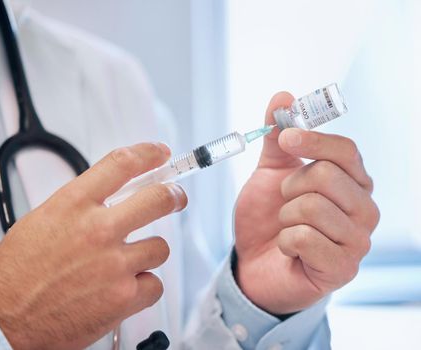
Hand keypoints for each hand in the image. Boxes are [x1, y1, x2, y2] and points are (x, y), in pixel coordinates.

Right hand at [0, 143, 186, 349]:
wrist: (2, 319)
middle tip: (175, 198)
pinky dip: (144, 287)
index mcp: (73, 205)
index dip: (148, 154)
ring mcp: (114, 264)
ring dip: (148, 253)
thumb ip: (81, 205)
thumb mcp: (43, 220)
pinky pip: (155, 284)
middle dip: (173, 196)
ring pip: (160, 247)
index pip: (122, 164)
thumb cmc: (15, 273)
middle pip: (157, 198)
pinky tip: (124, 289)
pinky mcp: (123, 297)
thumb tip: (114, 198)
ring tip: (127, 262)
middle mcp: (97, 230)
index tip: (159, 154)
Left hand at [234, 92, 378, 313]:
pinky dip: (285, 241)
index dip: (312, 140)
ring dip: (285, 216)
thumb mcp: (269, 173)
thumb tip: (283, 96)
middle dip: (290, 187)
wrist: (254, 263)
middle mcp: (363, 208)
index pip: (345, 150)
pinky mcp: (343, 268)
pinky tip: (290, 249)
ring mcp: (357, 240)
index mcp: (351, 182)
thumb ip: (277, 138)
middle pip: (327, 175)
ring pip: (312, 206)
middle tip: (285, 202)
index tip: (286, 139)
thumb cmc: (267, 219)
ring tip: (287, 227)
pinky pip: (304, 237)